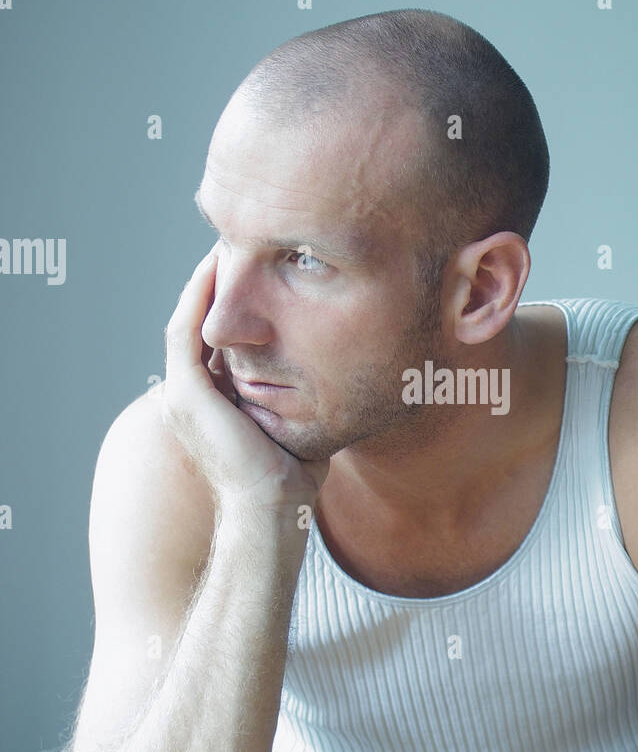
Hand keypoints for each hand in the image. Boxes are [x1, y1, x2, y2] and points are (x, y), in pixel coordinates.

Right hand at [160, 244, 329, 516]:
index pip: (219, 338)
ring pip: (189, 320)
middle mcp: (190, 396)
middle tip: (242, 242)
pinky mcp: (186, 395)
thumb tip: (341, 363)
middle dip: (219, 282)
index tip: (261, 266)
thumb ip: (304, 391)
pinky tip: (216, 267)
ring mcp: (182, 396)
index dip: (235, 301)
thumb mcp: (299, 419)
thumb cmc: (295, 475)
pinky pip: (185, 332)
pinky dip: (198, 297)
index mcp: (213, 402)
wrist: (275, 510)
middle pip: (201, 322)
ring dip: (205, 280)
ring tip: (228, 243)